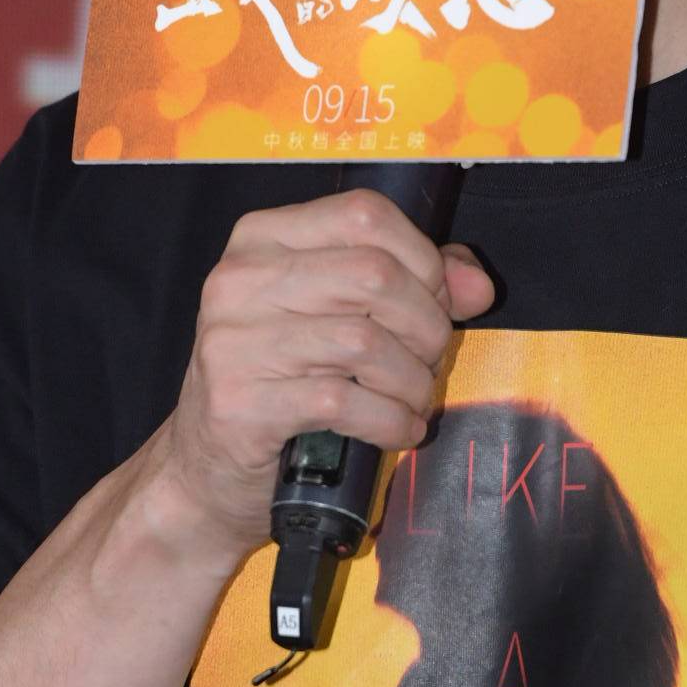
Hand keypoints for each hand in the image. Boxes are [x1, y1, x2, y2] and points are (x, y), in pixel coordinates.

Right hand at [158, 188, 493, 554]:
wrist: (209, 470)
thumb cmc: (281, 382)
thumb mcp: (335, 315)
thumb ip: (410, 284)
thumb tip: (477, 284)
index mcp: (261, 239)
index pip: (366, 216)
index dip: (422, 259)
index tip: (437, 303)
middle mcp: (239, 280)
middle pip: (374, 275)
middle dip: (425, 325)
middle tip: (428, 361)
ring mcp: (233, 342)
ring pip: (365, 341)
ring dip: (412, 380)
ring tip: (414, 400)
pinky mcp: (241, 404)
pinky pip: (345, 402)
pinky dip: (390, 420)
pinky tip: (397, 429)